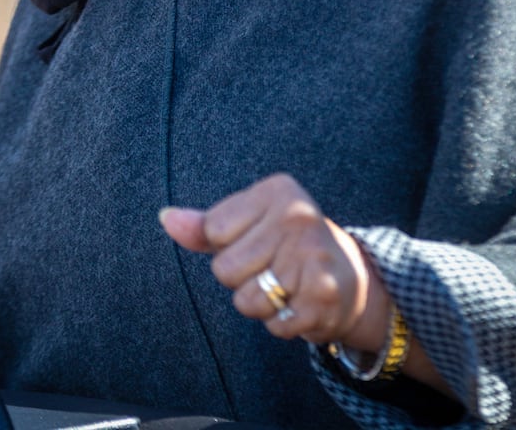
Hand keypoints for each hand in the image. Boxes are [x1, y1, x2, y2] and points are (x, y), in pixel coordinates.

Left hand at [159, 172, 388, 349]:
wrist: (350, 276)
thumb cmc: (284, 244)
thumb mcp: (249, 224)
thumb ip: (205, 225)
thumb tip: (165, 217)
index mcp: (277, 191)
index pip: (214, 229)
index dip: (227, 244)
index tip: (256, 239)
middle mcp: (298, 217)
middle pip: (225, 269)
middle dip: (241, 277)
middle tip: (272, 266)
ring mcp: (312, 256)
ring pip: (246, 300)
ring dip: (260, 303)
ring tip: (285, 285)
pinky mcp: (323, 296)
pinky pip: (272, 324)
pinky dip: (281, 323)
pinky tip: (299, 302)